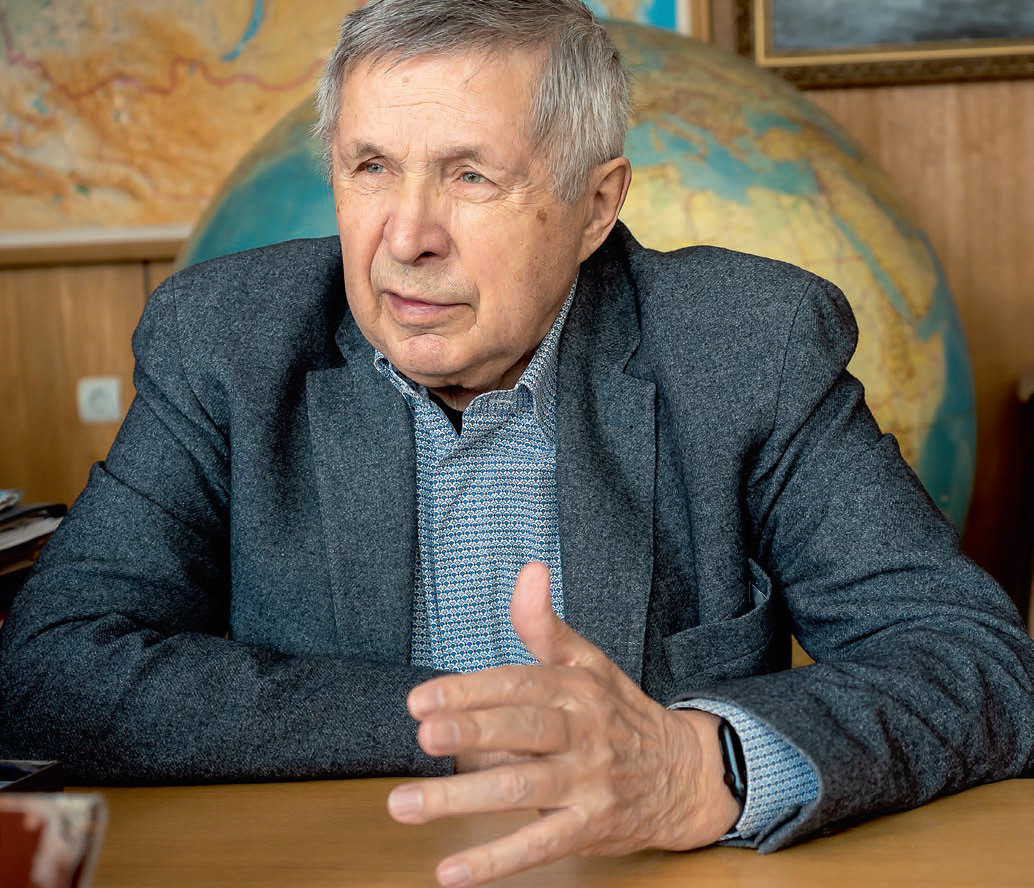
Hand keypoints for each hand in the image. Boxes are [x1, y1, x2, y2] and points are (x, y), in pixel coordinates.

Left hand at [387, 561, 739, 885]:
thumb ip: (545, 625)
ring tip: (406, 804)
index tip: (421, 699)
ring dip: (463, 799)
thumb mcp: (588, 662)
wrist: (684, 773)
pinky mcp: (591, 828)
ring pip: (522, 790)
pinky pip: (540, 845)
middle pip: (525, 732)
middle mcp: (584, 733)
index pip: (520, 685)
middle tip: (424, 736)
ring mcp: (588, 783)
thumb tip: (528, 571)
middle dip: (473, 732)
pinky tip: (451, 872)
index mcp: (577, 688)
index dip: (470, 691)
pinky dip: (496, 862)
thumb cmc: (620, 712)